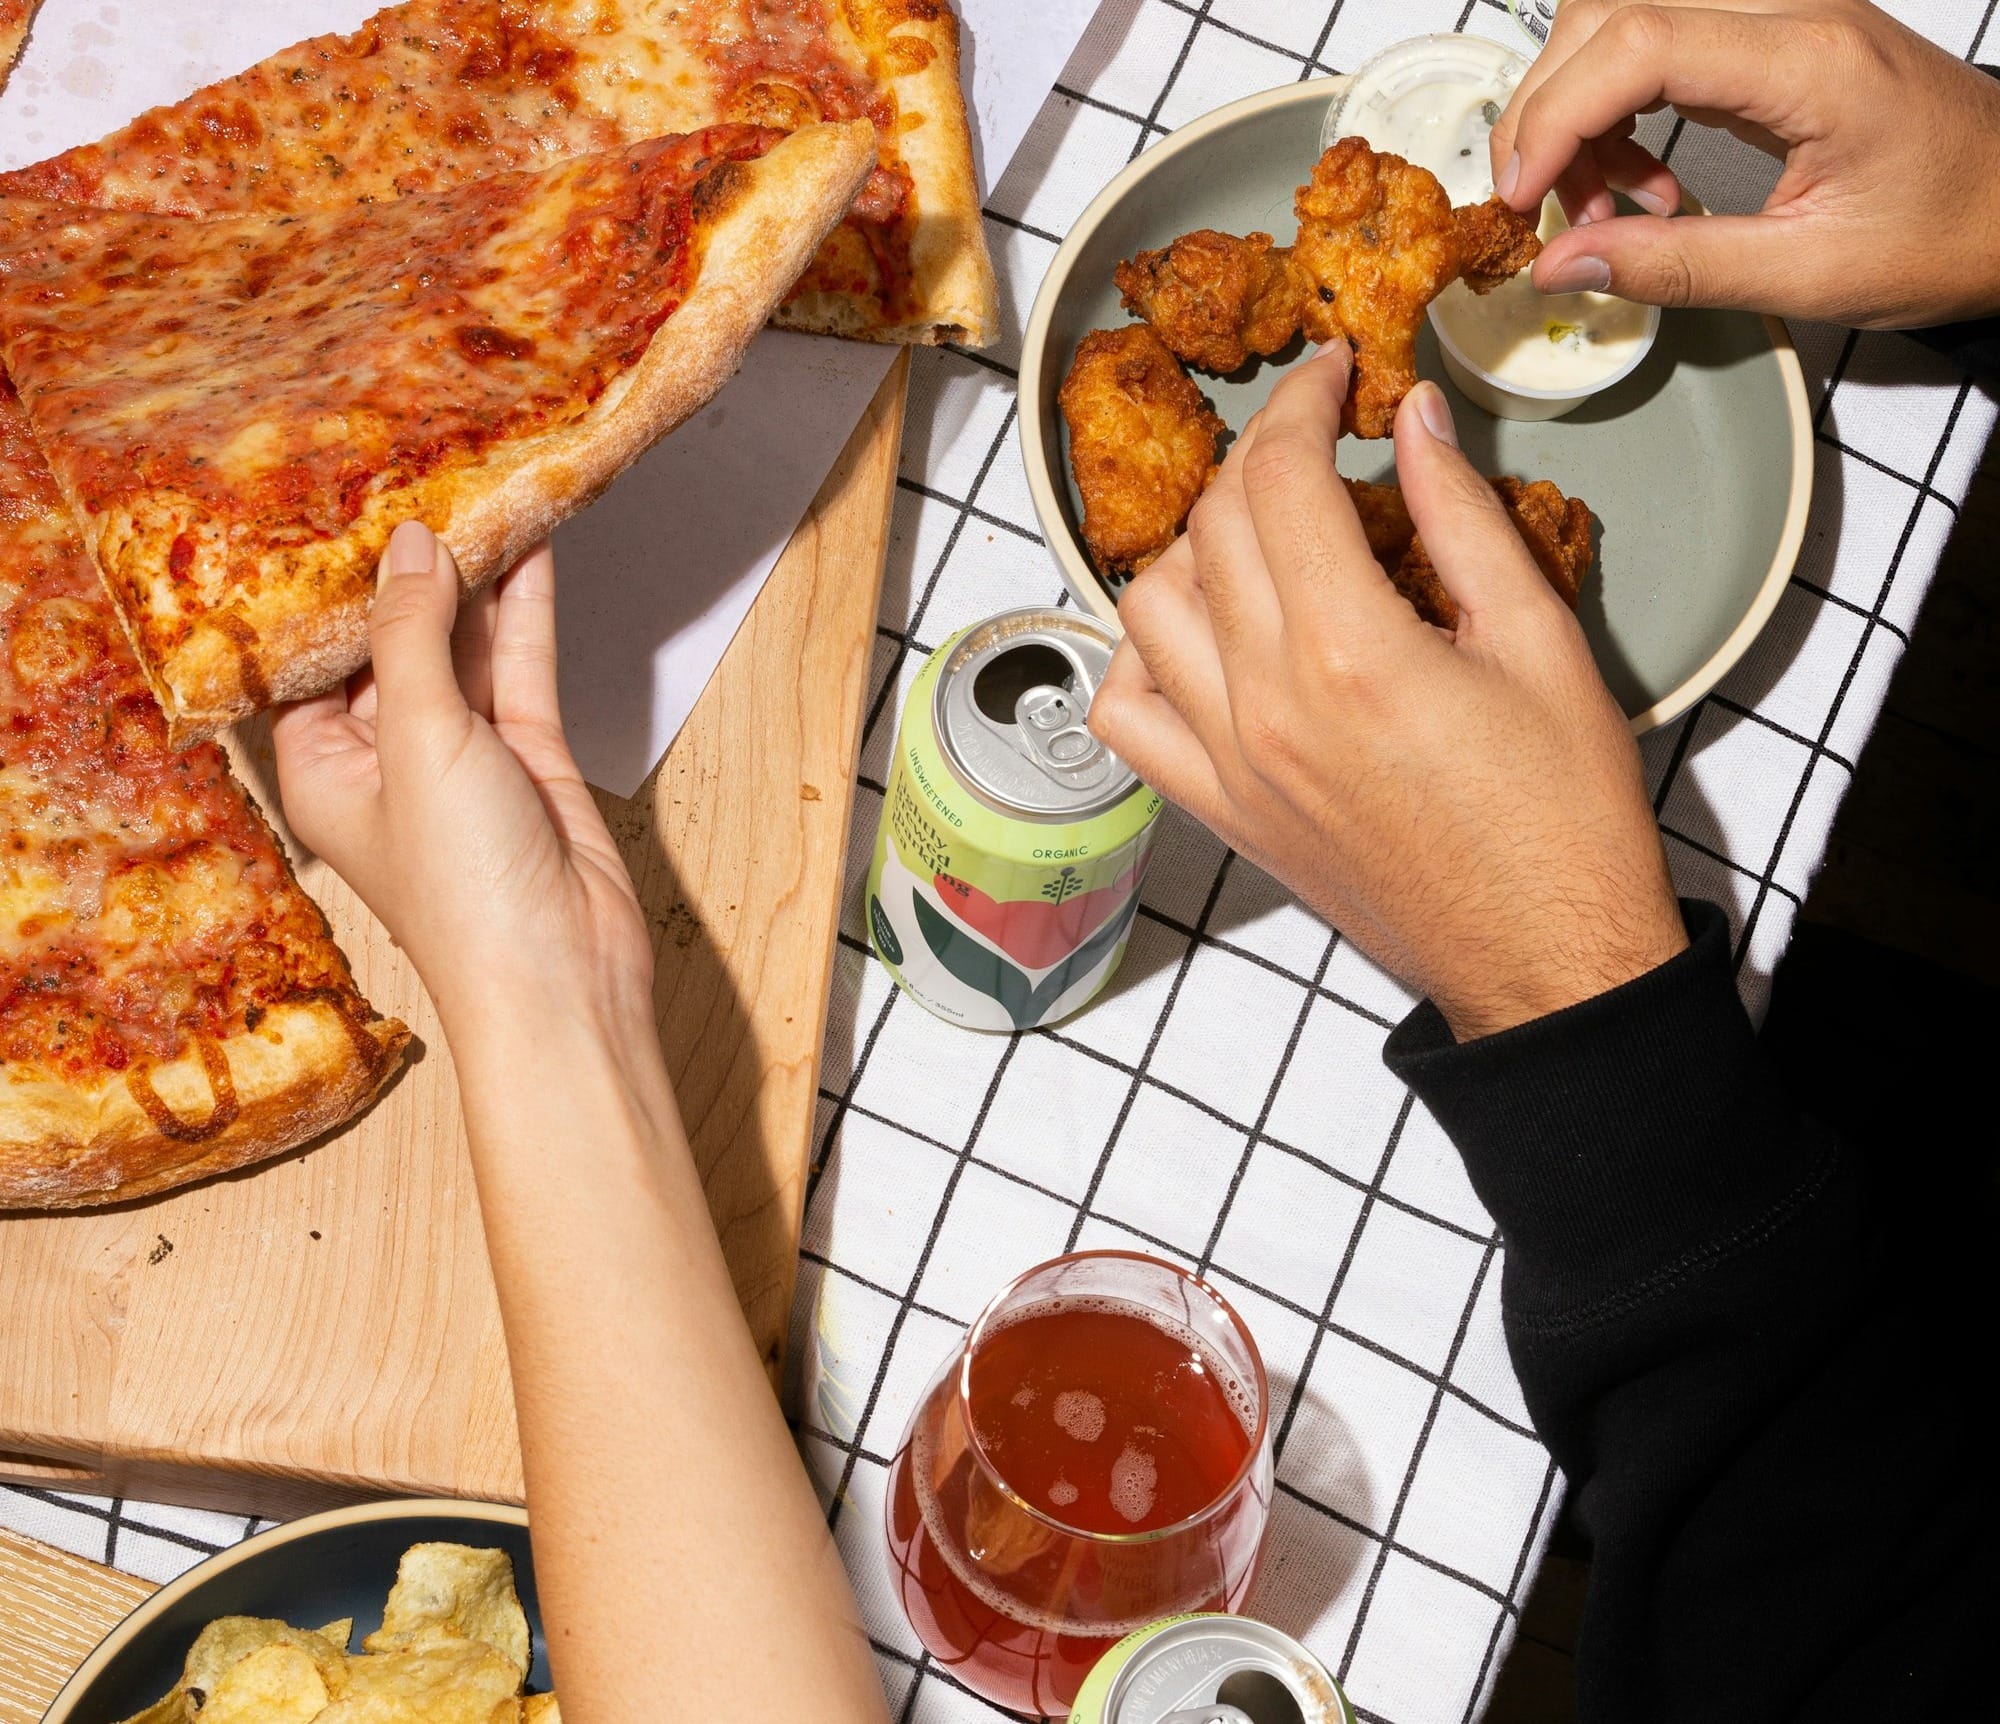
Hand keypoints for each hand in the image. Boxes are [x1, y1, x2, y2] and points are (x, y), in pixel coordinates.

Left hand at [273, 521, 651, 1031]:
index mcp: (320, 769)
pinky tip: (526, 550)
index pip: (303, 659)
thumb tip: (410, 546)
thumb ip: (412, 636)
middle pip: (386, 643)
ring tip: (473, 492)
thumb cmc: (466, 891)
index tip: (324, 509)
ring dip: (470, 580)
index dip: (315, 589)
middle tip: (408, 478)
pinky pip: (517, 667)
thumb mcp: (417, 742)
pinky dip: (523, 611)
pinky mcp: (527, 756)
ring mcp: (461, 755)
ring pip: (459, 647)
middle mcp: (384, 759)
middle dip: (400, 570)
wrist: (564, 972)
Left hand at [1088, 344, 1685, 1040]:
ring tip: (1262, 535)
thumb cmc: (1560, 817)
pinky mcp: (1219, 810)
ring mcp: (1227, 762)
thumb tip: (1414, 417)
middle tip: (1312, 442)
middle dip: (1257, 456)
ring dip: (1194, 547)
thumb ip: (1462, 517)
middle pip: (1210, 528)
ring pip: (1147, 607)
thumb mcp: (1540, 643)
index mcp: (1350, 652)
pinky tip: (1202, 637)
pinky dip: (1142, 657)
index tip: (1330, 375)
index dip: (1298, 400)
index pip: (1277, 476)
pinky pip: (1126, 715)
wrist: (1541, 958)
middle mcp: (1264, 703)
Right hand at [1489, 0, 1999, 327]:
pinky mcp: (1770, 38)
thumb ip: (1677, 268)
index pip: (1638, 43)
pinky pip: (1657, 44)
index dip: (1556, 116)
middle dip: (1549, 108)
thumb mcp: (1808, 275)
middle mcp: (1792, 11)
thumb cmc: (1949, 232)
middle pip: (1612, 10)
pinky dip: (1617, 114)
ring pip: (1623, 20)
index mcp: (1811, 61)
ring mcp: (1780, 15)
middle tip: (1539, 206)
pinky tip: (1639, 187)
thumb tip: (1562, 266)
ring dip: (1578, 112)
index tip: (1523, 197)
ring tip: (1598, 210)